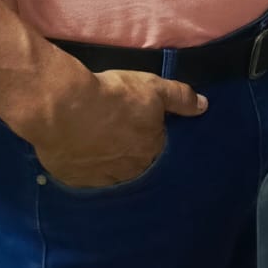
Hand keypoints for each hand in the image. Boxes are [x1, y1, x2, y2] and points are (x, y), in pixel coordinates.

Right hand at [26, 67, 206, 188]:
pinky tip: (78, 147)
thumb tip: (203, 106)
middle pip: (133, 162)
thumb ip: (181, 98)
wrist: (63, 108)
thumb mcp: (154, 88)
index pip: (156, 147)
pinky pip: (83, 174)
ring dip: (105, 158)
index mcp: (151, 150)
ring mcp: (99, 178)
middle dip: (128, 148)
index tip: (137, 121)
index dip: (148, 133)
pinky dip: (83, 163)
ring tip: (95, 137)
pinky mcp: (72, 179)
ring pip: (109, 171)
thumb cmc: (113, 96)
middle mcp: (128, 171)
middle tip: (115, 127)